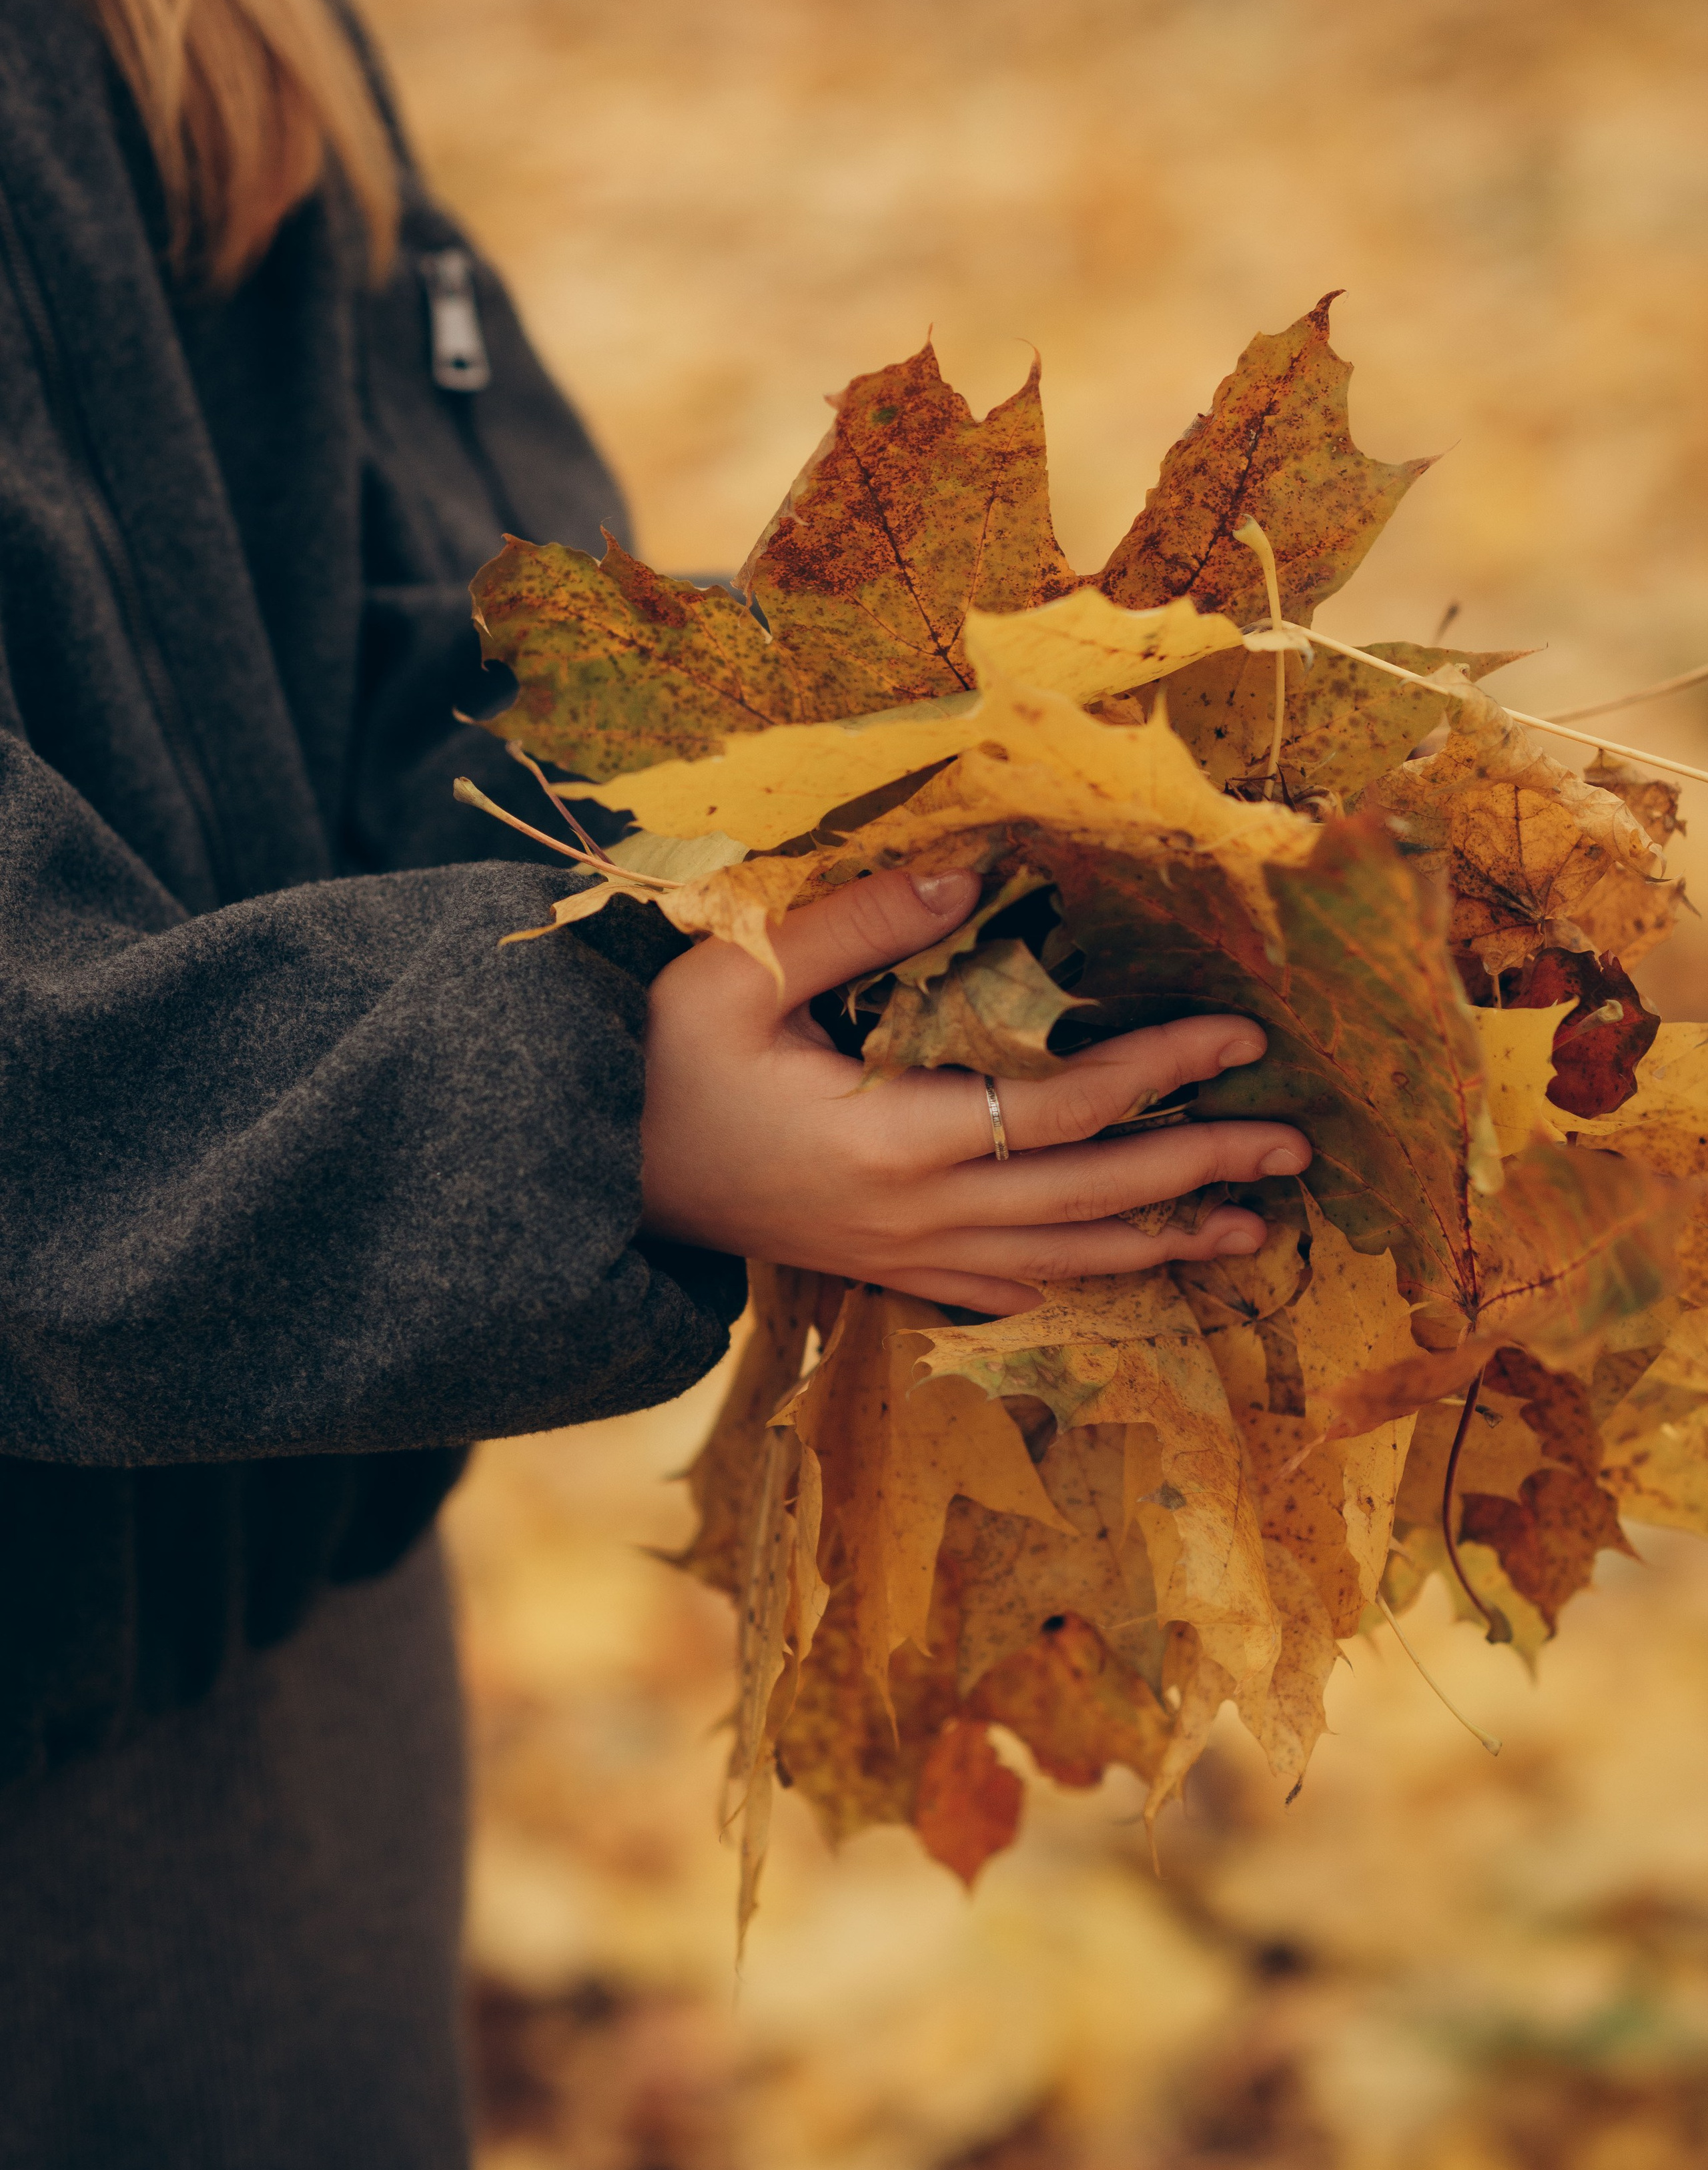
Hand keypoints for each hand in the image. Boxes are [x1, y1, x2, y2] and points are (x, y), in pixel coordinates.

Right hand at [640, 867, 1311, 1315]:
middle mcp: (916, 1218)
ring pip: (1064, 1262)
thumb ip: (855, 925)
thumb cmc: (661, 1066)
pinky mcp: (888, 1276)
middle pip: (1090, 1198)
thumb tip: (972, 874)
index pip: (1061, 1107)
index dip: (1157, 1072)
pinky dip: (1085, 1283)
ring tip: (1254, 1230)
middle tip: (1294, 1147)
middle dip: (1200, 1168)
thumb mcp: (734, 976)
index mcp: (889, 1141)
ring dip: (1165, 1243)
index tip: (1238, 1037)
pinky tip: (1131, 1272)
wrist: (591, 1176)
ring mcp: (905, 1260)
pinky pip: (1009, 1295)